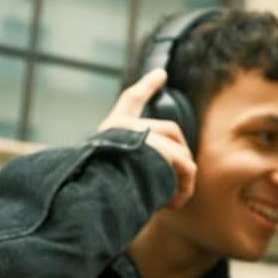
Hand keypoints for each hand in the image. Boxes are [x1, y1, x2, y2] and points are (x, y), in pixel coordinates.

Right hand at [97, 68, 195, 208]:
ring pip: (180, 151)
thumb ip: (133, 163)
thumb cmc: (98, 193)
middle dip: (181, 157)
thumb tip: (165, 172)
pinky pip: (186, 167)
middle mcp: (124, 125)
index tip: (162, 73)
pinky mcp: (159, 147)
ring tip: (170, 200)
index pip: (131, 99)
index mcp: (111, 128)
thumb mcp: (111, 173)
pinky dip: (184, 188)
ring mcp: (142, 133)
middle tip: (179, 186)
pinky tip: (171, 204)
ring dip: (181, 177)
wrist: (91, 196)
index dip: (147, 86)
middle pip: (171, 131)